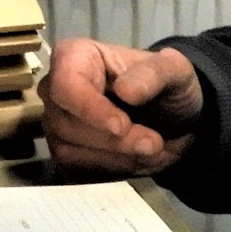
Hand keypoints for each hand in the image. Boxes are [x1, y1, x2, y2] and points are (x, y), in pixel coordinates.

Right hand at [42, 39, 203, 179]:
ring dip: (116, 159)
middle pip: (65, 124)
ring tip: (150, 150)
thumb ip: (154, 74)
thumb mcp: (174, 70)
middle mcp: (56, 92)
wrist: (174, 120)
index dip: (89, 108)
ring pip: (69, 153)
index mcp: (75, 57)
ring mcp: (56, 127)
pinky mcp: (64, 157)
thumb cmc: (167, 86)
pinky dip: (112, 173)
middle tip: (153, 143)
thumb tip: (125, 91)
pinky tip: (136, 160)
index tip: (122, 126)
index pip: (65, 84)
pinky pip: (77, 174)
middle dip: (113, 141)